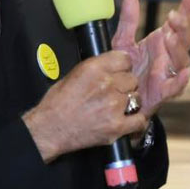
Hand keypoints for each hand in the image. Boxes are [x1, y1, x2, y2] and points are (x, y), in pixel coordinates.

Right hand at [23, 49, 143, 163]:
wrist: (50, 129)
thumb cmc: (56, 103)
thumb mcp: (73, 74)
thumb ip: (96, 69)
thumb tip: (112, 68)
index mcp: (94, 68)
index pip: (125, 59)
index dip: (123, 67)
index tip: (119, 73)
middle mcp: (107, 84)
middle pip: (132, 79)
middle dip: (125, 86)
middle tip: (114, 93)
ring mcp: (114, 105)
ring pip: (137, 98)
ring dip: (129, 103)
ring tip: (117, 108)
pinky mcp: (117, 126)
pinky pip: (139, 120)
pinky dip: (135, 121)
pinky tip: (127, 121)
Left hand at [110, 0, 189, 127]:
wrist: (117, 98)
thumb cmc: (126, 70)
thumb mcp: (123, 42)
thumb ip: (129, 21)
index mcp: (162, 42)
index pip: (179, 24)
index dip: (187, 9)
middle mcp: (170, 57)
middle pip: (185, 40)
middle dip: (182, 27)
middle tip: (173, 17)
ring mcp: (169, 74)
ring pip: (183, 61)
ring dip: (179, 49)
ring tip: (170, 37)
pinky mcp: (164, 92)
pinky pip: (176, 87)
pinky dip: (181, 81)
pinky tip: (183, 72)